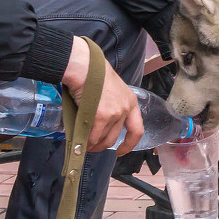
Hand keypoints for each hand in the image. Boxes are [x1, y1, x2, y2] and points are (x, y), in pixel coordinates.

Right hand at [61, 37, 143, 153]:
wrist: (85, 67)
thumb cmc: (94, 74)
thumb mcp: (112, 89)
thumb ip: (112, 104)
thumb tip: (101, 121)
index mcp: (131, 101)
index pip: (137, 129)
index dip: (130, 144)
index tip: (121, 151)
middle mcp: (125, 109)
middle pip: (115, 137)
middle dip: (103, 145)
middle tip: (92, 147)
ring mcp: (114, 113)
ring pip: (103, 138)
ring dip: (93, 145)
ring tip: (84, 145)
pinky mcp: (101, 116)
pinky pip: (93, 136)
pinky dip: (86, 142)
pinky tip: (81, 142)